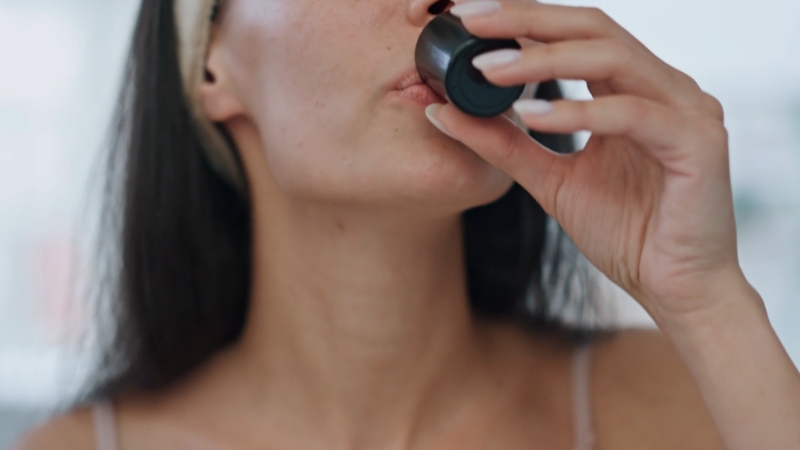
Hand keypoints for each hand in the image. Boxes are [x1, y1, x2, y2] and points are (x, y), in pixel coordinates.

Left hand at [429, 0, 745, 324]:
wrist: (677, 290)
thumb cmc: (627, 234)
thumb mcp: (551, 181)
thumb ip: (506, 145)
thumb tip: (443, 112)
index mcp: (634, 89)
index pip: (575, 35)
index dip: (523, 19)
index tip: (467, 17)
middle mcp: (664, 87)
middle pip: (592, 29)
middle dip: (526, 20)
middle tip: (470, 18)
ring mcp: (687, 109)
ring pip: (610, 58)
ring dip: (543, 60)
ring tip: (487, 70)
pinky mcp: (698, 143)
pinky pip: (632, 114)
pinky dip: (578, 113)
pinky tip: (529, 117)